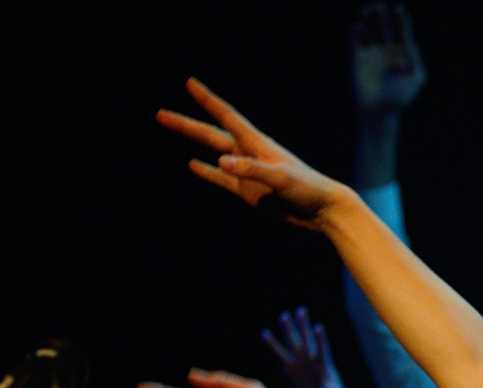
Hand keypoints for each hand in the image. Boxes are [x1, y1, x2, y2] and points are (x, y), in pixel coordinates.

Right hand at [157, 78, 349, 226]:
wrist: (322, 209)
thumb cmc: (307, 188)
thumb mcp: (280, 178)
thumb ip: (252, 168)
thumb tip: (221, 161)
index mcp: (256, 143)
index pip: (226, 116)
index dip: (207, 100)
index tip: (189, 83)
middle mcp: (248, 153)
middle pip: (210, 133)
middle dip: (186, 124)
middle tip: (160, 114)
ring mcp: (246, 171)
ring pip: (212, 152)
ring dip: (192, 141)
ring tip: (172, 126)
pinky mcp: (248, 190)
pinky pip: (221, 178)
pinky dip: (207, 171)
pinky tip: (192, 164)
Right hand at [262, 307, 355, 387]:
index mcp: (324, 366)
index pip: (323, 350)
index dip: (321, 340)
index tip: (319, 327)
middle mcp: (312, 360)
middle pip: (308, 341)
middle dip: (304, 327)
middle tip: (301, 311)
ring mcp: (301, 362)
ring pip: (294, 342)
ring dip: (289, 330)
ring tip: (284, 315)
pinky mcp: (291, 367)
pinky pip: (279, 354)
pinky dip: (272, 346)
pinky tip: (265, 334)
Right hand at [349, 3, 425, 115]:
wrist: (379, 113)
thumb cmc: (400, 98)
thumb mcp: (416, 77)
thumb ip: (416, 58)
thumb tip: (410, 42)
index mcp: (403, 55)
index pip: (403, 31)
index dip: (401, 19)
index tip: (398, 8)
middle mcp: (388, 52)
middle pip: (385, 27)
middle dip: (382, 15)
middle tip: (379, 5)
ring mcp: (373, 54)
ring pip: (369, 30)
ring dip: (368, 20)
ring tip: (367, 10)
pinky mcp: (358, 59)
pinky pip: (355, 40)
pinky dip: (355, 31)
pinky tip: (358, 27)